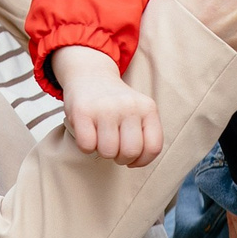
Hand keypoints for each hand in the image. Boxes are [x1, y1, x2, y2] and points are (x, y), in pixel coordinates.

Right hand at [51, 47, 164, 167]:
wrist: (90, 75)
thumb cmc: (115, 104)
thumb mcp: (139, 113)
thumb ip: (144, 135)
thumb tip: (136, 162)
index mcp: (148, 108)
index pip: (153, 147)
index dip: (142, 160)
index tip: (133, 158)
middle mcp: (129, 106)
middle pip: (130, 152)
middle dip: (121, 158)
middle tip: (115, 147)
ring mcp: (106, 108)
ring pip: (108, 151)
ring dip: (102, 151)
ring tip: (101, 138)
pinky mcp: (83, 111)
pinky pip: (87, 146)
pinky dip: (86, 146)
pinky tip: (88, 134)